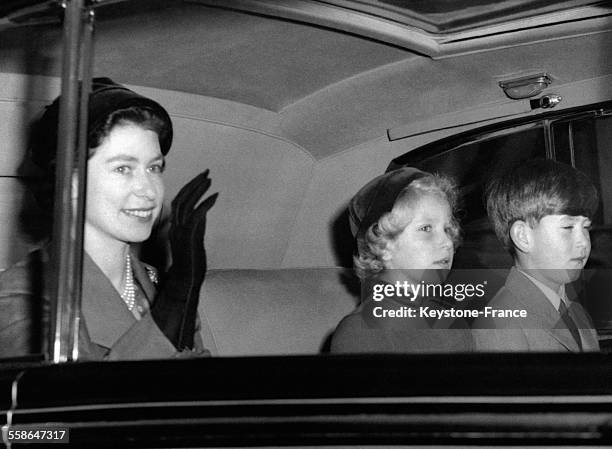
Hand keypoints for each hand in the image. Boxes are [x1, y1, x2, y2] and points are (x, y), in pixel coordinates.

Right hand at [151, 170, 217, 349]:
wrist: (185, 282)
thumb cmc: (191, 264)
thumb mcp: (195, 240)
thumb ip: (197, 225)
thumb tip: (203, 211)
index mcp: (175, 226)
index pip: (179, 201)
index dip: (189, 188)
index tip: (201, 178)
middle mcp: (175, 227)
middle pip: (181, 198)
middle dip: (194, 183)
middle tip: (207, 172)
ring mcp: (180, 232)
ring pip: (186, 204)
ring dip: (198, 190)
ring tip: (210, 179)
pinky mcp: (188, 237)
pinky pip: (196, 216)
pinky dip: (205, 204)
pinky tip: (215, 197)